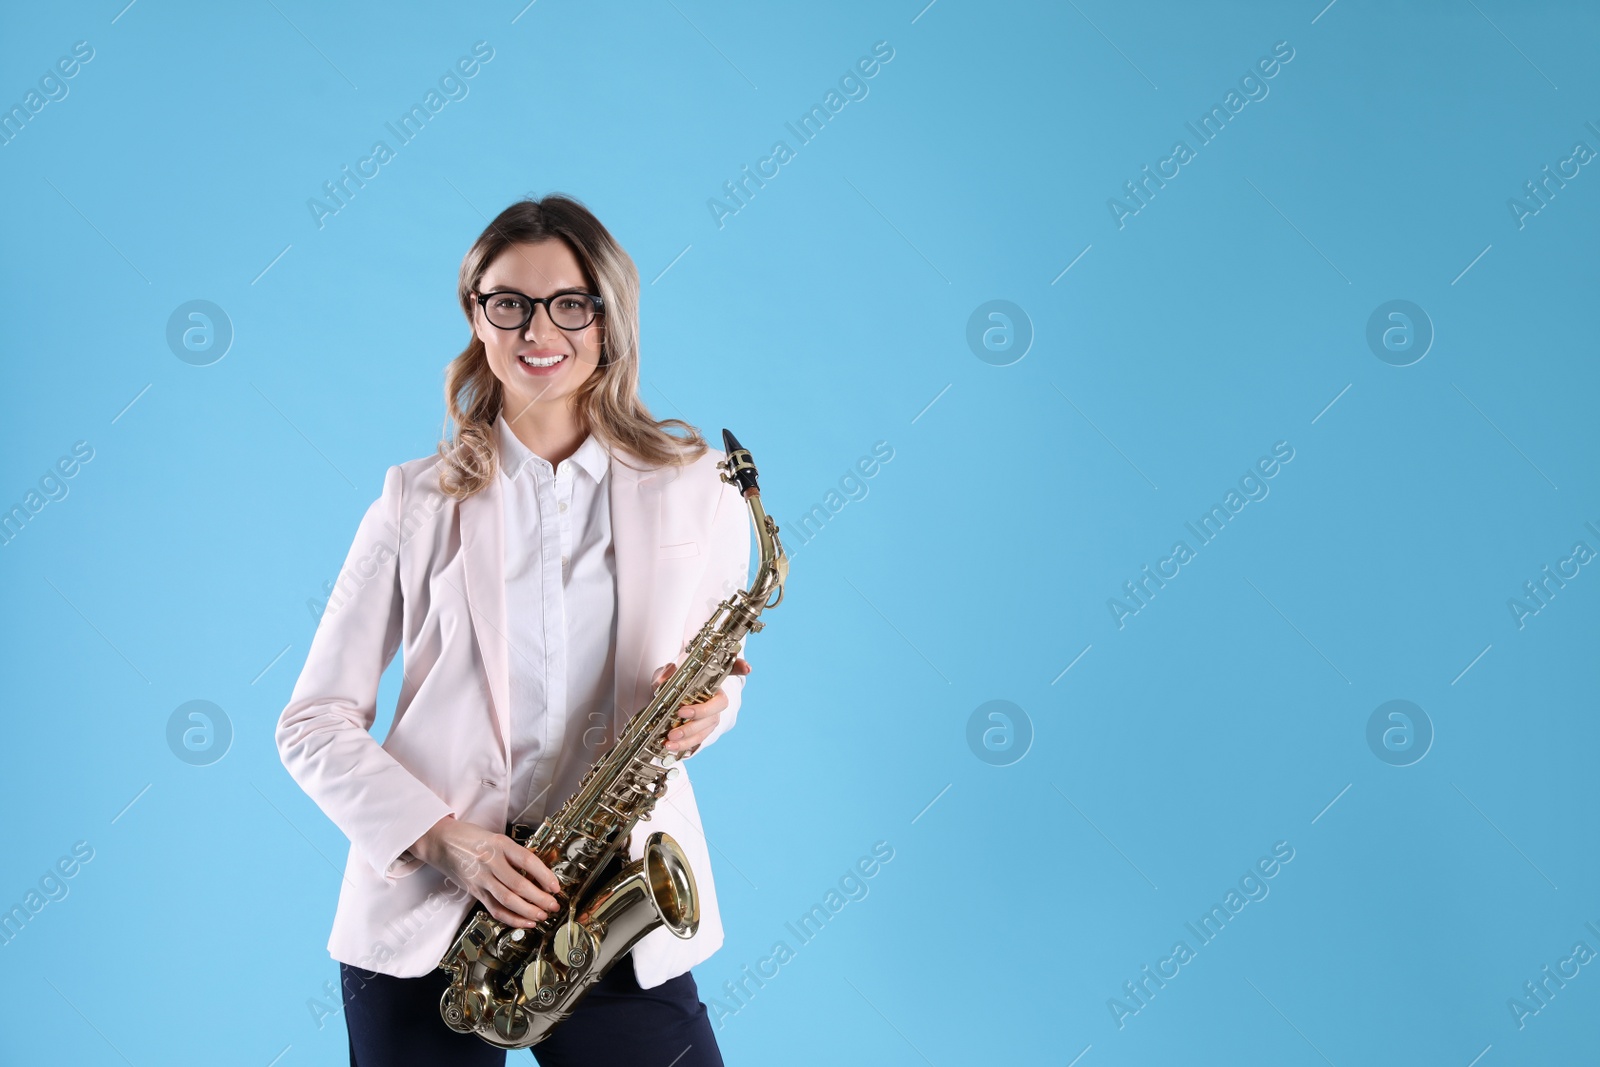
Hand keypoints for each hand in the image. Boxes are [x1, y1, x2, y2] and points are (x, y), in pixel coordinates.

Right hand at [410, 815, 561, 927]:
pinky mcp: (474, 890)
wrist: (439, 841)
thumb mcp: (495, 837)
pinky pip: (494, 908)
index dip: (544, 875)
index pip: (527, 861)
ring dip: (528, 910)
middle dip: (540, 898)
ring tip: (542, 915)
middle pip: (519, 884)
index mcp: (499, 844)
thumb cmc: (469, 837)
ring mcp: (481, 878)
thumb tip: (539, 870)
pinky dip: (511, 918)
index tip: (555, 885)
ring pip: (507, 899)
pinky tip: (524, 921)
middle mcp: (490, 861)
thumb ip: (514, 853)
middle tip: (553, 905)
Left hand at [650, 656, 751, 756]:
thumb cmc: (676, 682)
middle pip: (715, 710)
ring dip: (688, 737)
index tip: (747, 668)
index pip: (733, 669)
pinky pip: (697, 741)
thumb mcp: (670, 674)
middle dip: (699, 713)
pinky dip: (684, 745)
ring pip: (706, 729)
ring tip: (670, 740)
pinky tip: (671, 747)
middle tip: (680, 713)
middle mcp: (716, 701)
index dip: (741, 667)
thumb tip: (662, 681)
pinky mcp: (703, 732)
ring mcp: (711, 718)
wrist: (672, 699)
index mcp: (713, 680)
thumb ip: (667, 674)